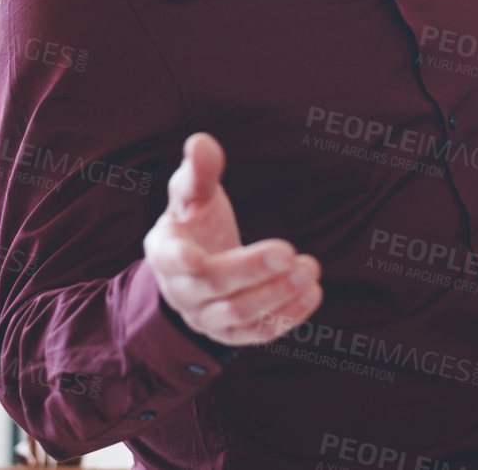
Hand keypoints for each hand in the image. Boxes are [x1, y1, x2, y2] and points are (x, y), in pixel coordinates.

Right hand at [143, 132, 322, 345]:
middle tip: (290, 252)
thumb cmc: (195, 222)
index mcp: (164, 252)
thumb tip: (201, 142)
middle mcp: (180, 291)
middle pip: (213, 288)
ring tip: (309, 270)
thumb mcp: (193, 194)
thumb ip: (199, 172)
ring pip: (237, 316)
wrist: (197, 266)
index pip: (174, 259)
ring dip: (275, 296)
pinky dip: (286, 318)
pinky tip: (312, 294)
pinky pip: (257, 334)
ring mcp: (204, 318)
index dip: (189, 259)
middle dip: (252, 271)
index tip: (205, 254)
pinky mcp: (229, 335)